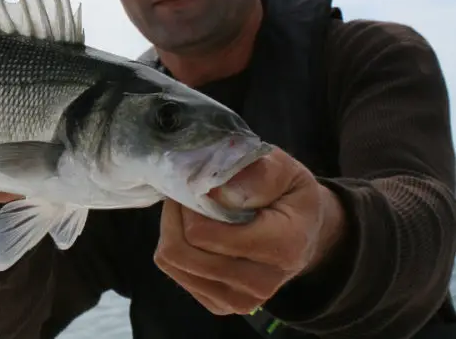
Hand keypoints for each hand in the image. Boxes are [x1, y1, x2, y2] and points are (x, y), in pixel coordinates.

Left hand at [153, 145, 345, 314]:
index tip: (197, 183)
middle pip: (181, 251)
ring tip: (192, 210)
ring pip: (173, 263)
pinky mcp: (221, 305)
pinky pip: (175, 272)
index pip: (202, 233)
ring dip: (173, 230)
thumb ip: (258, 176)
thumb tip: (217, 193)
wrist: (304, 234)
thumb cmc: (289, 196)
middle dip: (176, 216)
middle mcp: (261, 283)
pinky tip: (197, 232)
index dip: (190, 202)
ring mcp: (239, 301)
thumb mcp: (285, 170)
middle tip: (187, 193)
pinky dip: (177, 246)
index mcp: (281, 247)